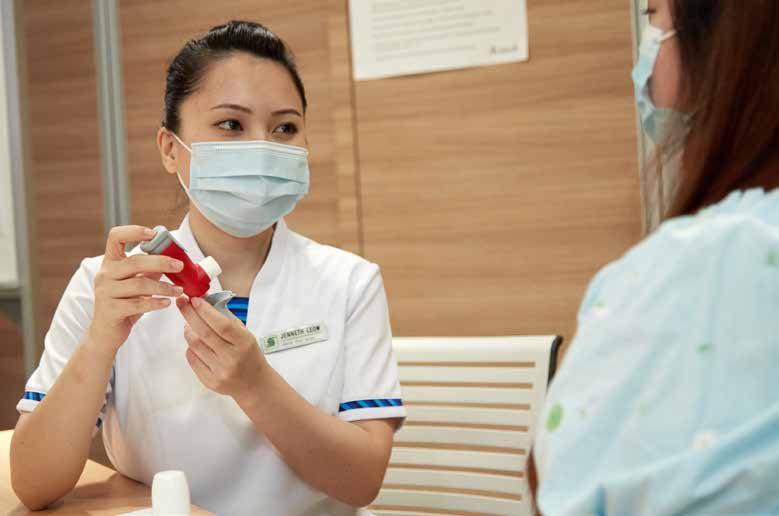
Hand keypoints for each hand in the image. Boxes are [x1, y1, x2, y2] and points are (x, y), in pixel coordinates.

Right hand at [88, 225, 184, 354]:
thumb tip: (175, 257)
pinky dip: (156, 302)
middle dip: (161, 262)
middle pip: (134, 262)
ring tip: (179, 290)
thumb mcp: (137, 283)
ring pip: (139, 284)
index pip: (115, 237)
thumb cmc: (125, 303)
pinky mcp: (110, 310)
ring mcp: (105, 292)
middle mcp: (105, 274)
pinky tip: (167, 303)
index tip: (154, 234)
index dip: (134, 231)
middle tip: (180, 266)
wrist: (106, 333)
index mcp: (110, 262)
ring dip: (164, 287)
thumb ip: (150, 269)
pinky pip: (138, 304)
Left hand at [176, 296, 267, 399]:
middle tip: (182, 302)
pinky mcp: (209, 382)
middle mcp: (232, 358)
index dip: (206, 311)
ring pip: (195, 345)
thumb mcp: (245, 334)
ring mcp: (220, 371)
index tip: (195, 299)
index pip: (222, 325)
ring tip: (188, 324)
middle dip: (190, 315)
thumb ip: (226, 318)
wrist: (253, 384)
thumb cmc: (249, 354)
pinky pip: (192, 359)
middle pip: (205, 333)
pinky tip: (194, 342)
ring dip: (188, 331)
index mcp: (244, 343)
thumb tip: (205, 301)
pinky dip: (190, 347)